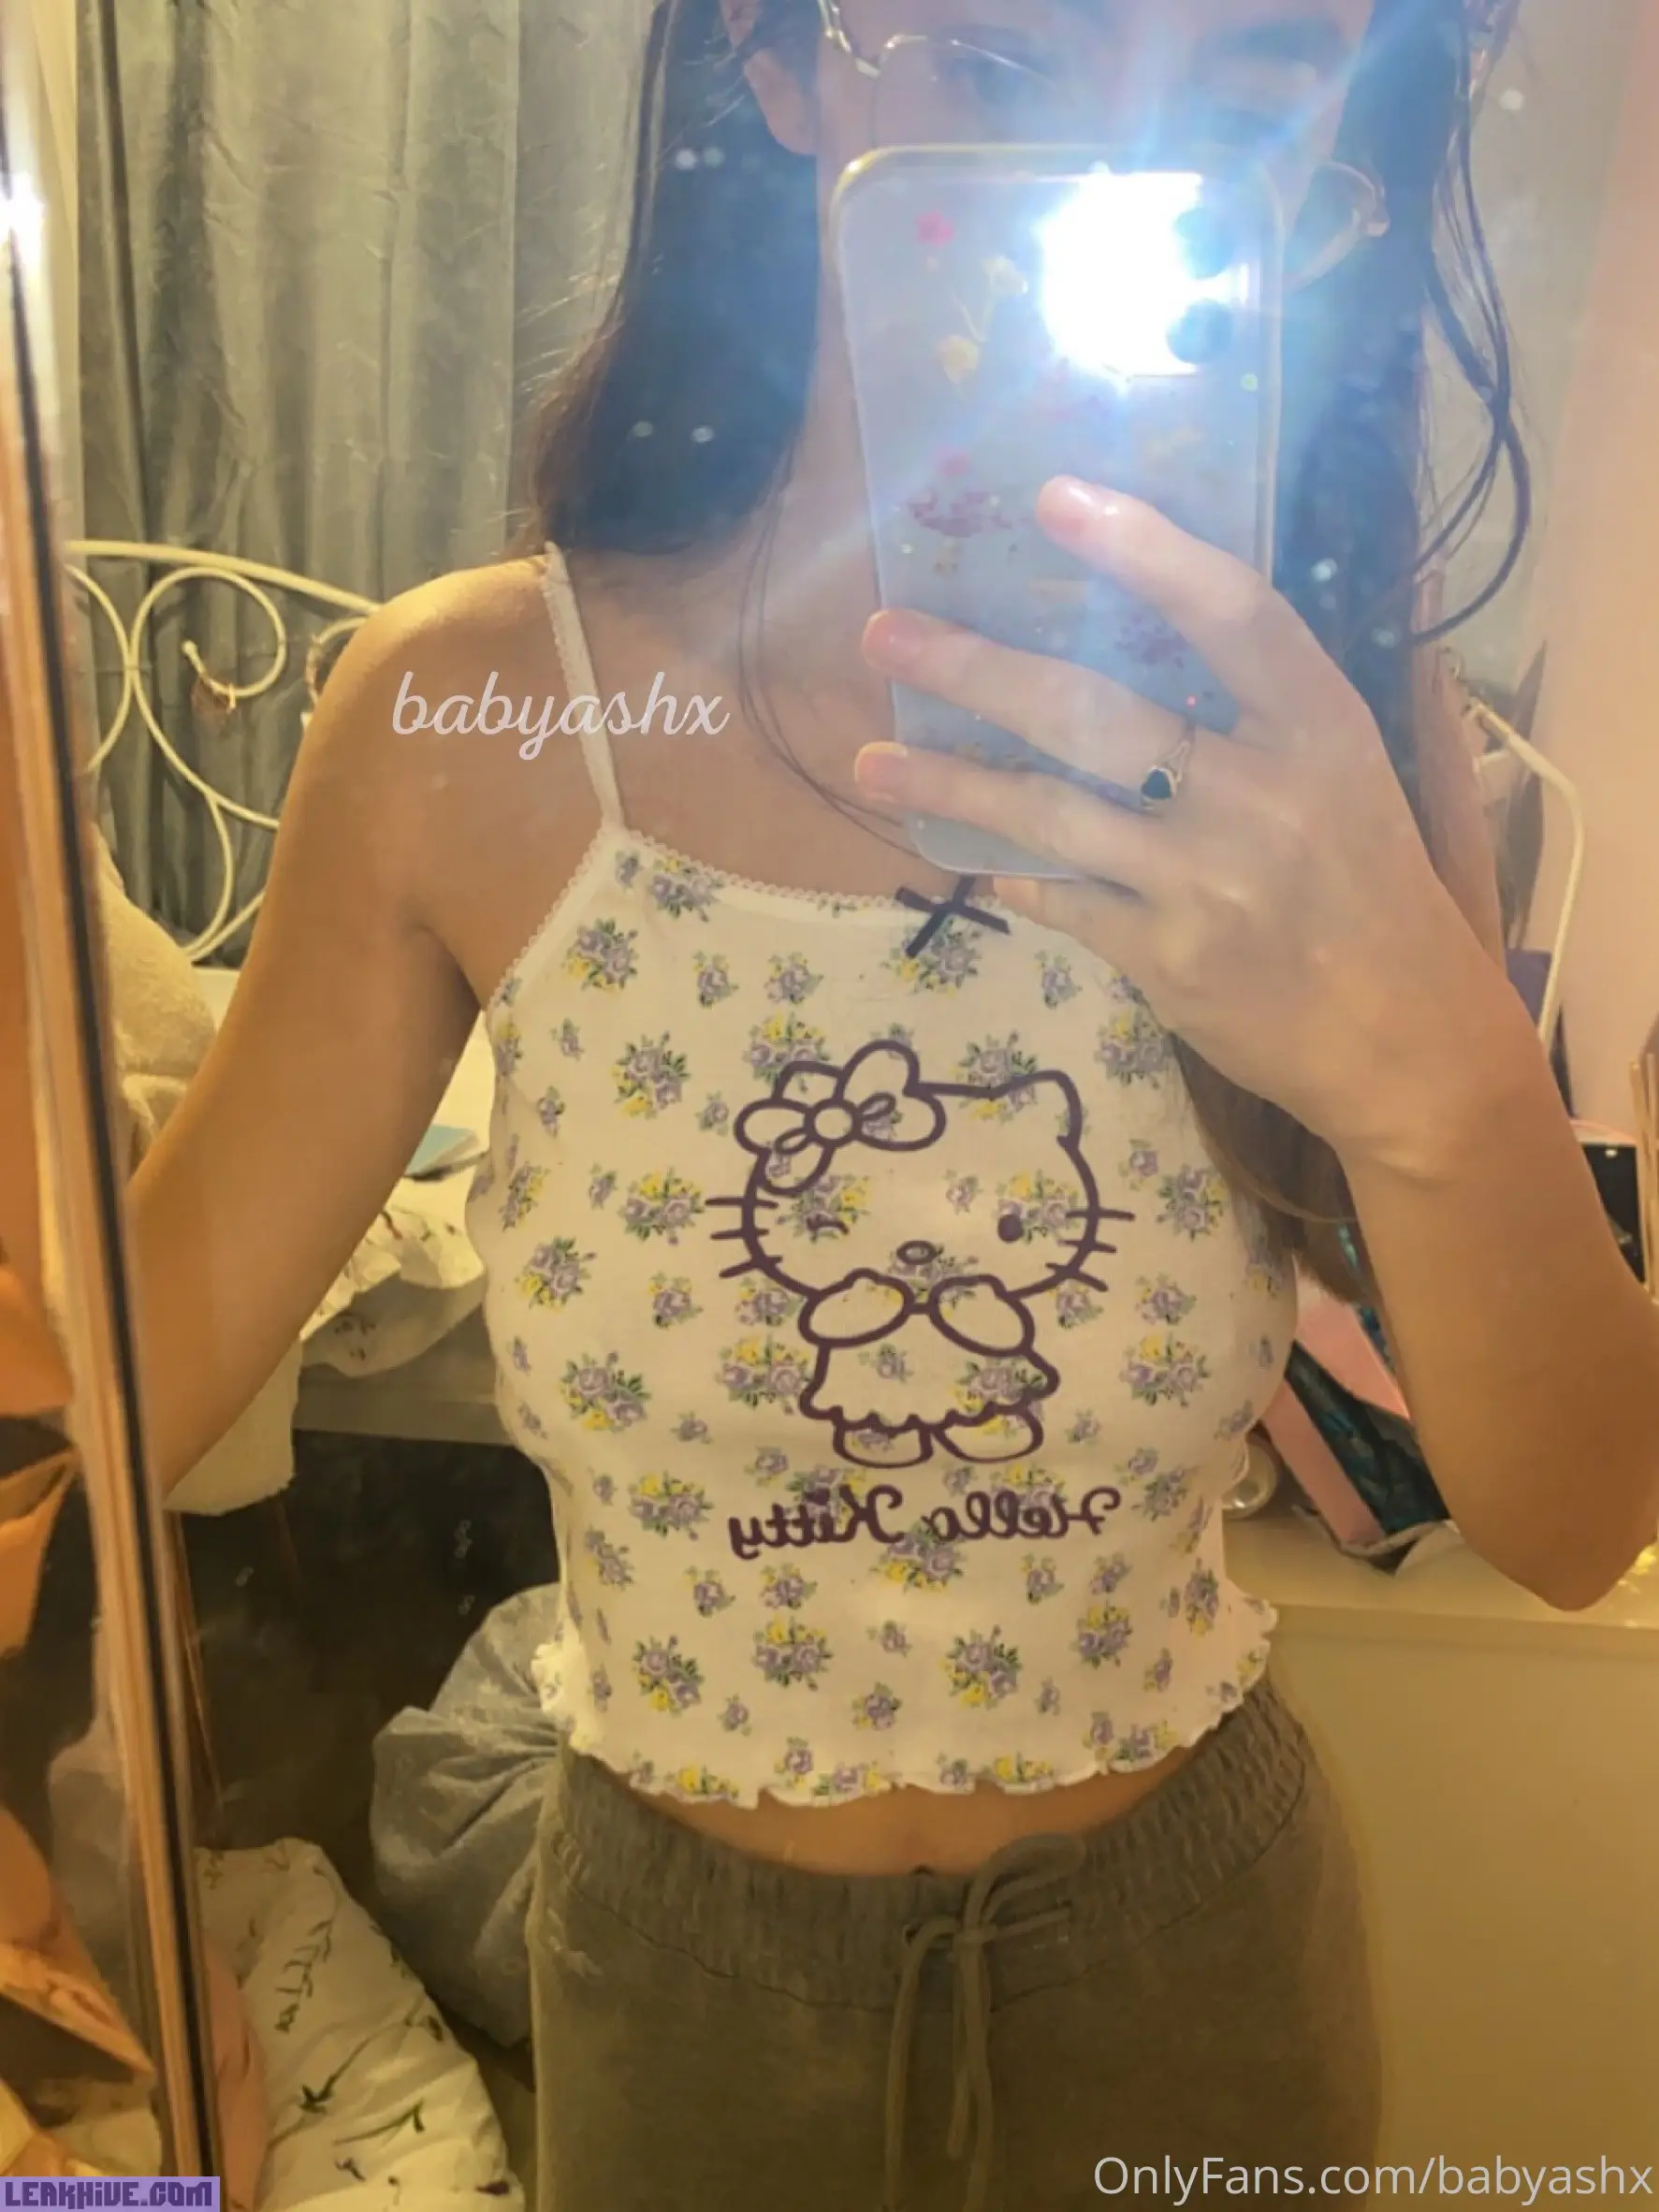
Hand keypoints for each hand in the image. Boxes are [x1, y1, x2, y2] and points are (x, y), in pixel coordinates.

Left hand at [854, 476, 1526, 1173]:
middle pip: (1096, 711)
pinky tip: (956, 851)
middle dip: (976, 671)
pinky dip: (1007, 870)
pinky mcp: (1167, 959)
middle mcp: (1263, 795)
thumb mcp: (1346, 773)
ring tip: (868, 765)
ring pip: (1050, 811)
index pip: (1232, 612)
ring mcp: (1208, 882)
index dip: (1145, 549)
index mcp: (1321, 725)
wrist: (1406, 1041)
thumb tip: (1132, 629)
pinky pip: (1059, 897)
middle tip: (884, 636)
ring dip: (949, 784)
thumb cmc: (1368, 885)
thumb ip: (1260, 706)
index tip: (1053, 497)